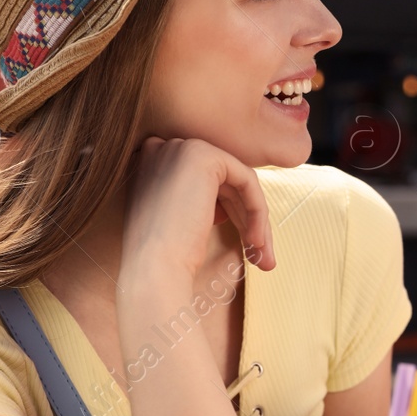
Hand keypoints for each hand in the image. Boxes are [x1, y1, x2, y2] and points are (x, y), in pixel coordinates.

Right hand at [121, 136, 275, 287]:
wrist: (152, 267)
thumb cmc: (163, 255)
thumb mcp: (179, 220)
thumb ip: (196, 203)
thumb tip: (225, 208)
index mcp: (152, 161)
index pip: (205, 182)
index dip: (226, 212)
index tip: (239, 245)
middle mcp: (164, 147)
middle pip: (223, 183)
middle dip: (246, 219)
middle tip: (261, 257)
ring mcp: (182, 148)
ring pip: (238, 183)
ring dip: (255, 221)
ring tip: (264, 259)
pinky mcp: (204, 156)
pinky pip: (247, 181)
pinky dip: (257, 211)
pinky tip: (256, 241)